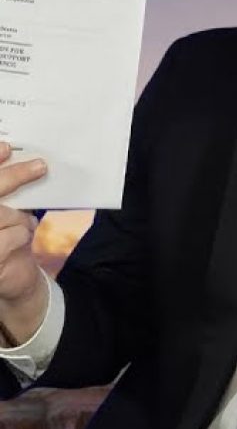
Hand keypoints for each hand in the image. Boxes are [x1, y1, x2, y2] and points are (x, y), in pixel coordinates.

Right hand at [0, 142, 47, 342]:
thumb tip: (25, 160)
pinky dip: (20, 235)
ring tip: (23, 224)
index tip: (6, 148)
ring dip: (17, 217)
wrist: (11, 280)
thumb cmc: (5, 239)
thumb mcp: (8, 211)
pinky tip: (21, 239)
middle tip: (40, 166)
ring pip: (0, 215)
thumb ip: (7, 190)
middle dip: (14, 176)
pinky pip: (8, 238)